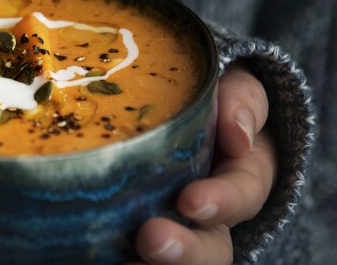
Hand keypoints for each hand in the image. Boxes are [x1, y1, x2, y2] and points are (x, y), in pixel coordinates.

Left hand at [126, 64, 276, 264]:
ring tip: (122, 262)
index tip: (190, 200)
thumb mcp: (237, 90)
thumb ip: (244, 103)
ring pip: (174, 260)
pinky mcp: (135, 224)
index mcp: (242, 176)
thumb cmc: (215, 97)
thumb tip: (238, 137)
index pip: (241, 195)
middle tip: (151, 239)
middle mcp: (213, 213)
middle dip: (185, 251)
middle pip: (210, 247)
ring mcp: (176, 223)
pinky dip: (114, 258)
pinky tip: (93, 255)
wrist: (186, 104)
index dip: (220, 201)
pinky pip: (130, 252)